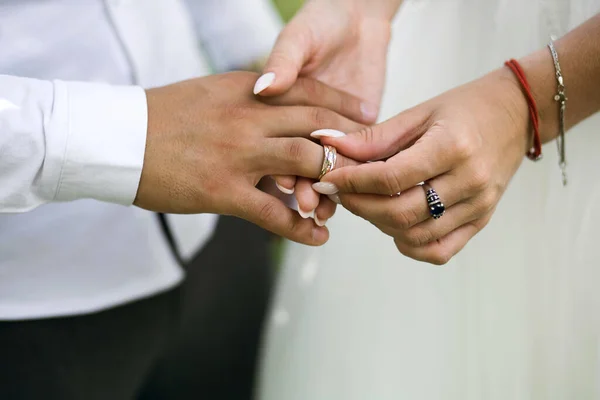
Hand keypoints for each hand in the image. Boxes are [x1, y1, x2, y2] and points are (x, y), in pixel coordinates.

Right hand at [134, 72, 360, 244]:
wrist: (116, 137)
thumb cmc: (162, 116)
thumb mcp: (211, 93)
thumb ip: (248, 98)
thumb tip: (275, 104)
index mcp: (246, 90)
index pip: (308, 90)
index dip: (343, 105)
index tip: (368, 117)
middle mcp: (248, 117)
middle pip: (317, 124)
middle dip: (350, 142)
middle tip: (372, 160)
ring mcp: (237, 154)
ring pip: (305, 162)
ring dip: (332, 181)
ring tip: (347, 198)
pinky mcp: (222, 191)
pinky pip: (274, 212)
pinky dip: (300, 227)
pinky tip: (317, 236)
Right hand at [254, 0, 393, 208]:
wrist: (360, 15)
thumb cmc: (321, 21)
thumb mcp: (299, 38)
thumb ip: (284, 61)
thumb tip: (265, 87)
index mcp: (279, 105)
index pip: (278, 138)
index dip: (281, 161)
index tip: (285, 181)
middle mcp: (298, 123)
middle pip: (299, 160)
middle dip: (304, 183)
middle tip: (307, 203)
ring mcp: (327, 131)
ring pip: (322, 167)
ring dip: (324, 189)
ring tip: (324, 210)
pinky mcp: (356, 133)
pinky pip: (351, 161)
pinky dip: (349, 181)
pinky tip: (348, 202)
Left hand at [314, 68, 529, 262]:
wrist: (517, 114)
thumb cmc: (464, 108)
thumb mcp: (419, 113)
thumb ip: (373, 138)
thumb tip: (326, 145)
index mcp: (453, 147)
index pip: (391, 177)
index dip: (352, 182)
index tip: (327, 178)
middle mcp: (469, 181)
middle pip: (400, 213)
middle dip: (359, 206)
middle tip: (340, 193)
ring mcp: (479, 206)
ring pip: (416, 236)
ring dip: (380, 224)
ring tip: (367, 203)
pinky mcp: (482, 221)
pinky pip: (440, 250)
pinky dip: (410, 244)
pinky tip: (396, 224)